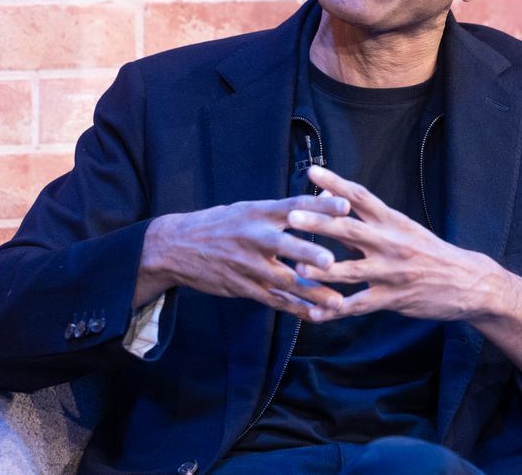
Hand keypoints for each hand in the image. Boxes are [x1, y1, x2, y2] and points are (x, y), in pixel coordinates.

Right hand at [136, 194, 351, 319]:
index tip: (345, 206)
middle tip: (331, 261)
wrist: (176, 247)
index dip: (320, 205)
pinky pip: (272, 300)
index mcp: (258, 212)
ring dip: (311, 292)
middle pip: (285, 245)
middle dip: (308, 253)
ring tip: (337, 302)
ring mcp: (248, 264)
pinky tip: (316, 315)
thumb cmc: (218, 224)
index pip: (293, 205)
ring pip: (283, 280)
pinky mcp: (242, 287)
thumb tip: (313, 206)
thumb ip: (277, 212)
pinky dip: (295, 308)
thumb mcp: (245, 210)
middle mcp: (254, 237)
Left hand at [289, 165, 509, 323]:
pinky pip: (359, 306)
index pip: (361, 197)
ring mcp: (391, 272)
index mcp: (393, 222)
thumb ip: (368, 218)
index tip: (313, 171)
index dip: (336, 183)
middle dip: (319, 224)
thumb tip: (331, 198)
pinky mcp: (393, 298)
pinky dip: (336, 310)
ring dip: (322, 270)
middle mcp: (391, 243)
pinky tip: (315, 313)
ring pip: (351, 271)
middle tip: (292, 217)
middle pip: (349, 231)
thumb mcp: (403, 229)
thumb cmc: (430, 252)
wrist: (468, 283)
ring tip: (297, 269)